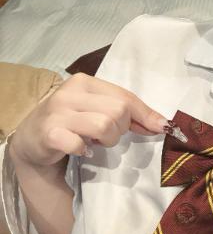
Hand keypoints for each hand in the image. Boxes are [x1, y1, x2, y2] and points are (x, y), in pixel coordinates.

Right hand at [8, 73, 166, 169]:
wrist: (31, 139)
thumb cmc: (71, 123)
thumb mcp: (98, 111)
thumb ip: (128, 114)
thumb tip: (161, 124)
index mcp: (85, 82)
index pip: (125, 97)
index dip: (146, 115)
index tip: (160, 128)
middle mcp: (70, 92)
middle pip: (118, 112)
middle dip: (120, 130)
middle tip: (106, 136)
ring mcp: (58, 112)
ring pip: (104, 126)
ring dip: (106, 141)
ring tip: (93, 142)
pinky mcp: (49, 133)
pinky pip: (81, 144)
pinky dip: (85, 151)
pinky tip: (80, 149)